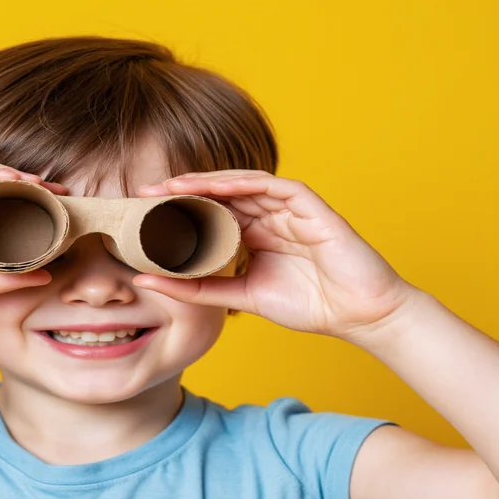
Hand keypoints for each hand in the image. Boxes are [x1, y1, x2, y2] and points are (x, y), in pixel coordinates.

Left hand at [134, 170, 417, 339]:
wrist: (357, 316)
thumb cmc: (308, 305)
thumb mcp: (240, 296)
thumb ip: (197, 288)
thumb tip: (146, 280)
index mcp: (252, 235)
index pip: (209, 214)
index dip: (176, 211)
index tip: (141, 215)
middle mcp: (267, 216)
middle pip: (218, 195)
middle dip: (182, 192)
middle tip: (145, 194)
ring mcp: (288, 208)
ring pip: (240, 185)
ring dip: (205, 183)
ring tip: (171, 187)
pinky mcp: (309, 205)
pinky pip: (272, 185)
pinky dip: (242, 183)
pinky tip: (213, 186)